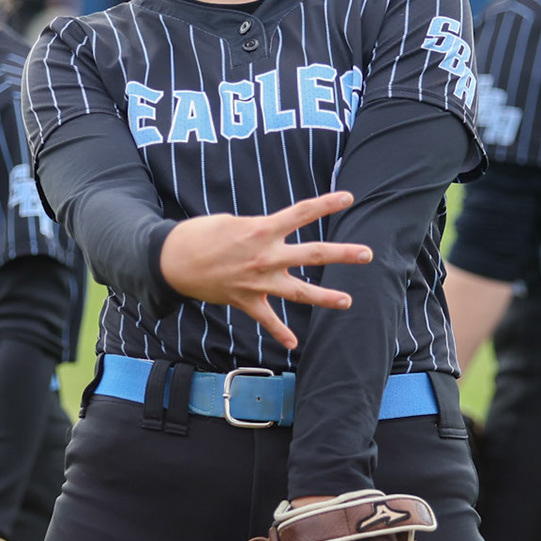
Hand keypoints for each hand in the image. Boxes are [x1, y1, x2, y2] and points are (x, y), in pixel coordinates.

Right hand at [159, 191, 371, 348]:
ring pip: (299, 292)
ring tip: (348, 301)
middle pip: (312, 255)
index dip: (326, 204)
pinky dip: (281, 332)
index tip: (349, 198)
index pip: (301, 213)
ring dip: (325, 297)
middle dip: (342, 254)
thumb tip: (272, 237)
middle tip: (367, 254)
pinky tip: (295, 343)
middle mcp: (265, 256)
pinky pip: (268, 320)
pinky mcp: (246, 300)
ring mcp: (258, 281)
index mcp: (262, 229)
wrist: (173, 260)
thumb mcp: (233, 221)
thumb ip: (259, 230)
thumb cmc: (201, 234)